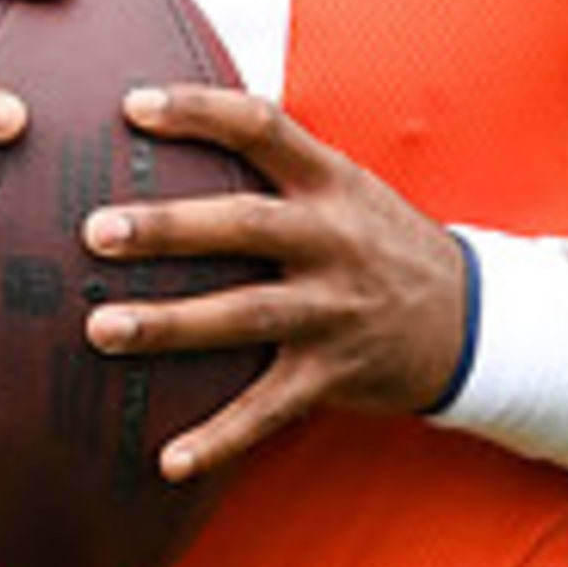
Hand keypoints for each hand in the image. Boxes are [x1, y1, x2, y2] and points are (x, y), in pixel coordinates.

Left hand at [80, 86, 470, 481]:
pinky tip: (168, 461)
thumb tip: (179, 118)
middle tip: (96, 230)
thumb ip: (276, 160)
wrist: (470, 319)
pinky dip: (220, 438)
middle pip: (244, 225)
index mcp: (330, 183)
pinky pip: (269, 409)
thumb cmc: (379, 241)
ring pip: (245, 314)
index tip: (133, 106)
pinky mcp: (333, 373)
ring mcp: (333, 309)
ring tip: (100, 328)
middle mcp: (333, 241)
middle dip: (169, 229)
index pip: (263, 127)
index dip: (200, 112)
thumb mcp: (345, 185)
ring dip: (170, 324)